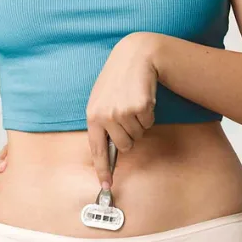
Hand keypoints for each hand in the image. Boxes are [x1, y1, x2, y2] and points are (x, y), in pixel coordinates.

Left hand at [85, 32, 158, 189]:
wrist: (134, 56)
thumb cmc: (118, 79)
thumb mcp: (102, 99)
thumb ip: (102, 122)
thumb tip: (110, 150)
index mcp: (93, 115)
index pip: (97, 149)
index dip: (103, 169)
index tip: (106, 184)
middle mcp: (105, 116)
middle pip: (125, 145)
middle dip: (130, 134)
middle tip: (129, 114)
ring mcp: (122, 112)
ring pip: (138, 135)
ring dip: (139, 122)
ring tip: (134, 102)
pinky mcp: (139, 107)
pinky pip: (148, 122)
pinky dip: (149, 113)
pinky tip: (142, 97)